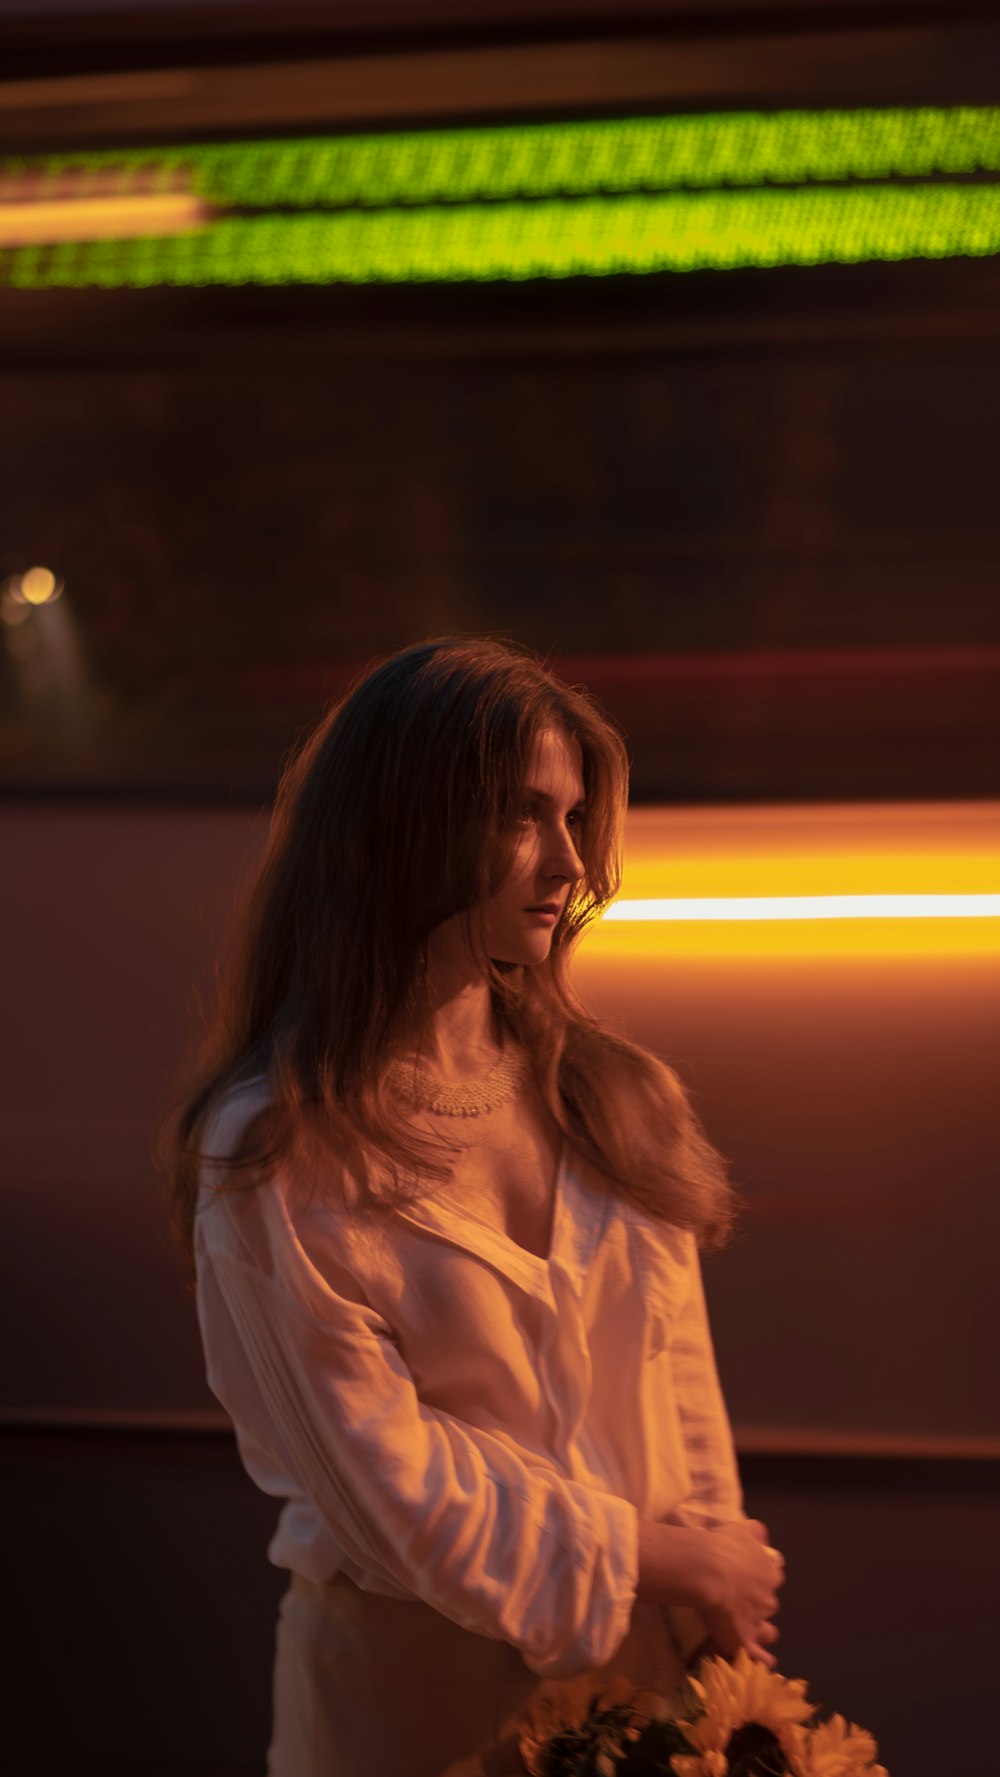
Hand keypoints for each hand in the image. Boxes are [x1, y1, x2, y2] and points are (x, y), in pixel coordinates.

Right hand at [697, 1519, 784, 1668]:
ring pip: (766, 1630)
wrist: (709, 1570)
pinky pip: (760, 1658)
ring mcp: (758, 1622)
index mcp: (770, 1574)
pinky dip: (761, 1661)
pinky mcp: (745, 1641)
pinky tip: (758, 1662)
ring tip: (743, 1630)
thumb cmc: (722, 1546)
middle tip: (738, 1603)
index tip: (745, 1580)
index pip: (771, 1579)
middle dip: (757, 1605)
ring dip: (759, 1631)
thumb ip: (756, 1532)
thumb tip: (763, 1536)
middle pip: (768, 1605)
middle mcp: (769, 1599)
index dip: (758, 1580)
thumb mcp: (742, 1529)